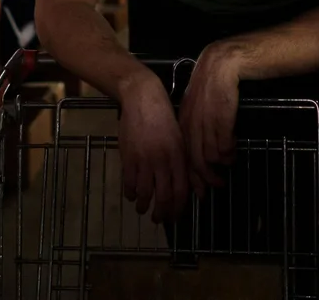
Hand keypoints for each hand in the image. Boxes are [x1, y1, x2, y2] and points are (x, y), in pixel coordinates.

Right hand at [118, 70, 188, 222]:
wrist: (143, 99)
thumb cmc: (164, 118)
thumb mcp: (179, 139)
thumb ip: (183, 163)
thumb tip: (190, 186)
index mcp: (178, 156)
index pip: (181, 190)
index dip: (178, 208)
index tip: (174, 217)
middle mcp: (163, 161)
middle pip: (163, 196)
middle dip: (161, 213)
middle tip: (158, 219)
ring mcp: (144, 159)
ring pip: (144, 193)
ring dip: (143, 206)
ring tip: (142, 209)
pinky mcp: (128, 156)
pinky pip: (129, 182)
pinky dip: (130, 193)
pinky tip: (131, 195)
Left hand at [179, 43, 242, 195]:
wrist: (224, 63)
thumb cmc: (214, 85)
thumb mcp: (200, 106)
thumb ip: (198, 126)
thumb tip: (204, 150)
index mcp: (183, 121)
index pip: (183, 155)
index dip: (190, 176)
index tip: (198, 190)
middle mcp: (191, 124)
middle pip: (194, 160)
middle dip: (204, 178)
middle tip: (215, 188)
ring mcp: (205, 122)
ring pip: (209, 155)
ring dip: (220, 165)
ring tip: (227, 169)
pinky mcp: (220, 118)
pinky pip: (224, 144)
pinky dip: (229, 151)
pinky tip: (234, 147)